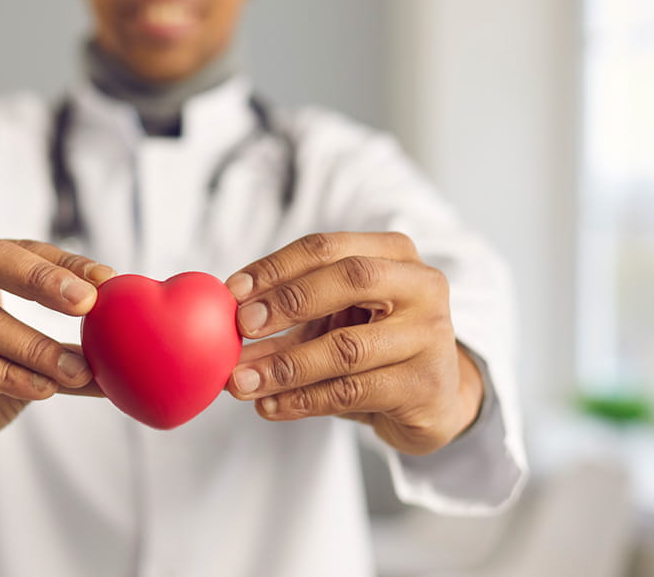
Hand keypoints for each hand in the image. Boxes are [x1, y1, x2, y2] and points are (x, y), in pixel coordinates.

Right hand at [0, 238, 114, 467]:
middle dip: (45, 280)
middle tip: (88, 302)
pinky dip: (9, 375)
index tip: (109, 281)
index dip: (67, 264)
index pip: (24, 250)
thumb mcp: (22, 360)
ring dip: (37, 347)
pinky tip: (44, 388)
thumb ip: (65, 351)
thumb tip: (127, 356)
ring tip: (80, 369)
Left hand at [224, 232, 483, 455]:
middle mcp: (421, 285)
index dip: (277, 266)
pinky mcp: (425, 386)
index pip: (328, 247)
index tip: (232, 291)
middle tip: (241, 328)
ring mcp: (430, 335)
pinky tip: (270, 406)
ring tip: (240, 382)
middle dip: (288, 302)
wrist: (434, 399)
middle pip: (350, 279)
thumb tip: (219, 323)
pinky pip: (352, 391)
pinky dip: (302, 400)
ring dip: (284, 366)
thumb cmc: (373, 346)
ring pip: (347, 347)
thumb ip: (287, 315)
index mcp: (394, 254)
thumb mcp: (336, 318)